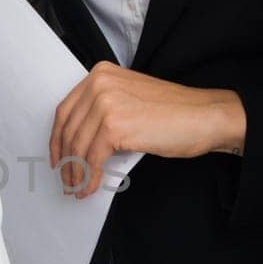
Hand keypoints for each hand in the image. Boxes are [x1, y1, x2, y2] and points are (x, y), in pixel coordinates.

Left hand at [49, 63, 245, 197]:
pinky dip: (89, 177)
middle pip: (68, 130)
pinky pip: (92, 159)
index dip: (58, 139)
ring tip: (78, 189)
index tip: (57, 158)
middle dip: (66, 160)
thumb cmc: (175, 113)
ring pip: (77, 147)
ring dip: (76, 173)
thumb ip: (103, 111)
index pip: (66, 110)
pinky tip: (91, 188)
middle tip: (68, 180)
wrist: (205, 116)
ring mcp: (105, 103)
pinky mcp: (113, 126)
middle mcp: (99, 84)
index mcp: (100, 74)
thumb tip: (80, 144)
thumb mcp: (130, 100)